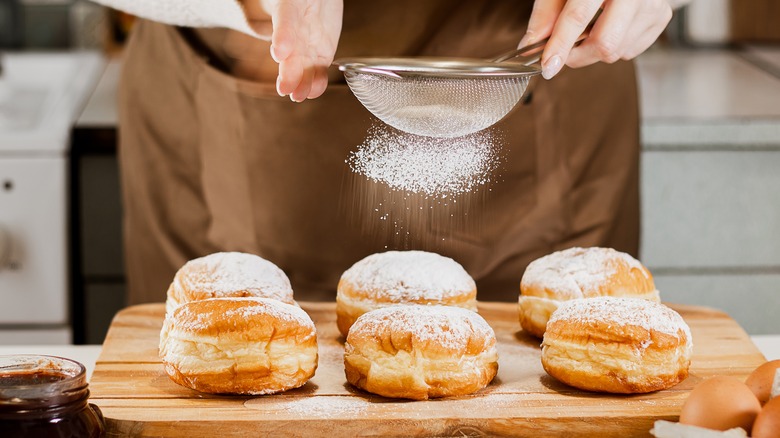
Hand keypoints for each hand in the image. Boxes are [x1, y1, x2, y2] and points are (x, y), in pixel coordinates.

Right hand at [251, 0, 342, 100]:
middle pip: (291, 49)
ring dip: (300, 81)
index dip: (283, 36)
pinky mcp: (320, 51)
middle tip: (285, 88)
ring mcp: (305, 41)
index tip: (280, 52)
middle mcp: (295, 27)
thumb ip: (292, 8)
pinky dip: (316, 81)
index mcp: (287, 5)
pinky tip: (313, 91)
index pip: (285, 21)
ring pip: (302, 63)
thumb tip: (293, 33)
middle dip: (288, 69)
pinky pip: (317, 67)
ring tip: (298, 95)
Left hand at [519, 0, 672, 79]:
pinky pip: (629, 51)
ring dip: (593, 51)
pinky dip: (613, 47)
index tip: (548, 66)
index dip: (560, 44)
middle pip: (604, 44)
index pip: (579, 16)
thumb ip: (545, 14)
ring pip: (616, 52)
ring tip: (590, 29)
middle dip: (577, 55)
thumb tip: (529, 47)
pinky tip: (610, 27)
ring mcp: (652, 5)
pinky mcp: (661, 18)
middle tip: (564, 50)